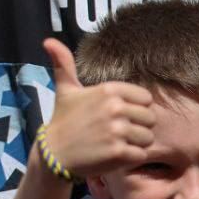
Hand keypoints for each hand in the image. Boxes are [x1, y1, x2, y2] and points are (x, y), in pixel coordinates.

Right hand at [40, 38, 155, 178]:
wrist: (54, 153)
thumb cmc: (64, 120)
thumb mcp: (66, 90)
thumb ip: (64, 64)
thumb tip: (48, 40)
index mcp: (109, 90)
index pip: (146, 98)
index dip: (135, 108)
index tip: (117, 116)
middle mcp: (115, 108)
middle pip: (150, 118)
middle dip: (138, 127)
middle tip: (117, 133)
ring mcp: (117, 131)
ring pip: (148, 137)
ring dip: (136, 144)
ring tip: (116, 144)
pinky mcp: (119, 153)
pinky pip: (141, 154)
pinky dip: (131, 158)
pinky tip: (115, 156)